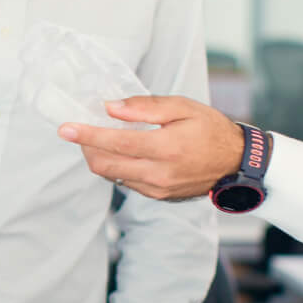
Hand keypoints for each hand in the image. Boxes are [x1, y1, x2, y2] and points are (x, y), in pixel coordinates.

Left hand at [58, 96, 246, 200]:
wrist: (236, 163)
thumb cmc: (211, 129)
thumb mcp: (183, 107)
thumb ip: (146, 107)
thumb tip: (112, 108)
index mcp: (166, 148)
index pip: (116, 142)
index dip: (88, 135)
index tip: (66, 128)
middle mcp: (159, 173)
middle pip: (106, 164)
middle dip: (87, 147)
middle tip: (80, 130)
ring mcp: (157, 188)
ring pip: (112, 175)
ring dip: (100, 157)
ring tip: (100, 138)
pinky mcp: (157, 196)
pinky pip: (126, 182)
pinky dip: (117, 166)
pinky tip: (122, 152)